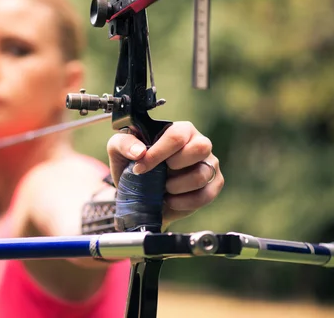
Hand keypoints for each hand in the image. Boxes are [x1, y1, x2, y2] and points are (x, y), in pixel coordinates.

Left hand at [106, 121, 223, 224]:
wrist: (139, 194)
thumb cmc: (133, 166)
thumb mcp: (119, 150)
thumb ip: (124, 143)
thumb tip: (138, 152)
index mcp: (179, 129)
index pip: (176, 136)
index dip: (158, 154)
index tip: (140, 168)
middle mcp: (198, 142)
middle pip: (200, 147)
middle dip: (175, 166)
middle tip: (159, 175)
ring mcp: (209, 164)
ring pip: (202, 174)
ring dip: (176, 187)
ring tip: (163, 188)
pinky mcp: (214, 184)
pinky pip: (206, 195)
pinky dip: (184, 202)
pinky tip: (171, 200)